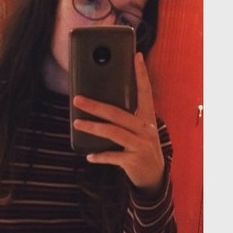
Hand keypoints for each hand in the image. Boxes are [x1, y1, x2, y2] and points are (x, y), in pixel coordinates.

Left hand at [72, 52, 164, 193]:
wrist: (155, 175)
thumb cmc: (142, 146)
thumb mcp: (140, 129)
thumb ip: (126, 118)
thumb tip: (100, 105)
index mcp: (147, 117)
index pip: (145, 92)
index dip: (141, 74)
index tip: (136, 56)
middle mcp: (145, 128)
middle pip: (117, 113)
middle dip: (95, 105)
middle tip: (77, 99)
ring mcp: (140, 145)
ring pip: (113, 132)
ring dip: (93, 127)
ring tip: (78, 123)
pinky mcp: (133, 160)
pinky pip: (113, 156)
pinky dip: (100, 156)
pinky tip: (90, 156)